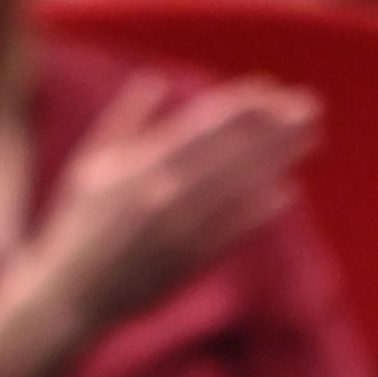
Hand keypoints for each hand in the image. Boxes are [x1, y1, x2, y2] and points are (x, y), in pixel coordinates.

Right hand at [0, 74, 315, 376]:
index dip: (240, 106)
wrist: (68, 295)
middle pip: (229, 152)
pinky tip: (284, 192)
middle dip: (272, 128)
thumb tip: (155, 81)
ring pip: (237, 188)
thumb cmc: (75, 226)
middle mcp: (162, 193)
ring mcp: (177, 230)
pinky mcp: (186, 263)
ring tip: (307, 139)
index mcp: (138, 164)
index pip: (202, 126)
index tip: (270, 90)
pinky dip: (256, 211)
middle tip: (309, 108)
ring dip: (275, 160)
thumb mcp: (91, 164)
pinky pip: (229, 232)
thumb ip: (126, 121)